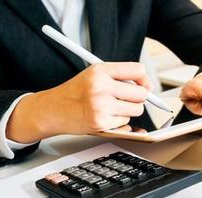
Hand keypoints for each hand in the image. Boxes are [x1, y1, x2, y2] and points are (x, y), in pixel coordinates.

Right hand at [7, 62, 150, 142]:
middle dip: (138, 98)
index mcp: (100, 70)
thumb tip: (148, 87)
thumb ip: (121, 77)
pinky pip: (126, 122)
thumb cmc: (76, 92)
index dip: (144, 79)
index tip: (142, 85)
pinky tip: (104, 116)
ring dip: (129, 110)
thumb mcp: (95, 75)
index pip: (138, 70)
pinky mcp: (101, 122)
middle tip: (125, 98)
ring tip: (111, 107)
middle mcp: (100, 87)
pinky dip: (119, 121)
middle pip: (142, 94)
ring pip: (137, 109)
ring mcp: (101, 106)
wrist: (52, 110)